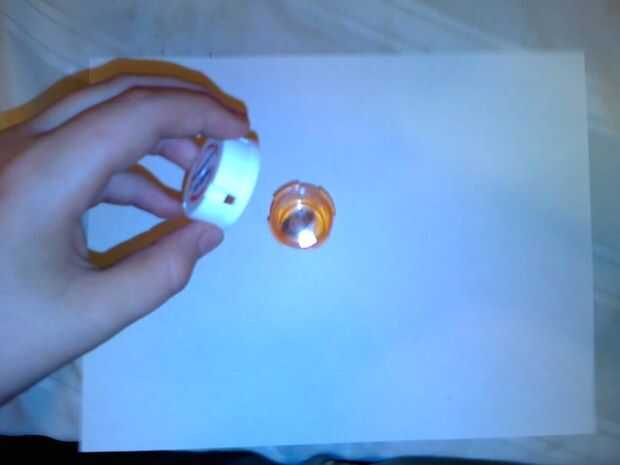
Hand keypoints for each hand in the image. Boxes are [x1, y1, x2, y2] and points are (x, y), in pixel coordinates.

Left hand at [0, 74, 248, 403]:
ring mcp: (18, 156)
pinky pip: (85, 151)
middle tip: (229, 132)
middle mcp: (26, 148)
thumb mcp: (94, 313)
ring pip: (101, 116)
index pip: (135, 115)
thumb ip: (163, 272)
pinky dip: (132, 169)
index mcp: (44, 177)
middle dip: (182, 107)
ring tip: (204, 172)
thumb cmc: (8, 333)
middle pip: (117, 95)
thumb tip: (211, 232)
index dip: (196, 114)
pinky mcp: (19, 172)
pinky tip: (165, 204)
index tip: (239, 133)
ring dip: (159, 137)